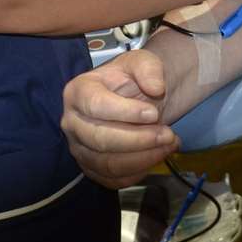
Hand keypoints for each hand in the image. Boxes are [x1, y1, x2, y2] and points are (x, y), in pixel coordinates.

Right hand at [61, 49, 178, 188]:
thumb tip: (156, 88)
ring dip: (143, 158)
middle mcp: (72, 122)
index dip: (126, 112)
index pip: (96, 105)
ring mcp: (79, 148)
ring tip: (169, 144)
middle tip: (168, 134)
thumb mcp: (142, 61)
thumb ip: (149, 69)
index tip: (154, 113)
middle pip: (100, 139)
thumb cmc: (132, 78)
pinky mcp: (91, 168)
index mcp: (78, 91)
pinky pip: (112, 179)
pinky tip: (157, 156)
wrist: (135, 98)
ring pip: (107, 164)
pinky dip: (138, 172)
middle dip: (139, 140)